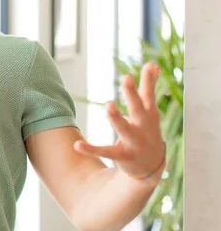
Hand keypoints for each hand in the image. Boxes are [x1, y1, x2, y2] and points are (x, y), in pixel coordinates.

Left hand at [74, 62, 165, 180]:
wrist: (152, 167)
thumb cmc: (147, 130)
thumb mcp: (150, 110)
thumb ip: (149, 86)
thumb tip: (153, 63)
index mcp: (148, 115)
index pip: (148, 94)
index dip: (148, 80)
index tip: (149, 65)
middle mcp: (143, 127)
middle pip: (138, 108)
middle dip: (132, 94)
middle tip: (126, 78)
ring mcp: (134, 142)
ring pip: (124, 129)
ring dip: (116, 117)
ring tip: (108, 105)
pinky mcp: (123, 156)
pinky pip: (105, 152)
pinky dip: (91, 149)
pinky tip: (77, 145)